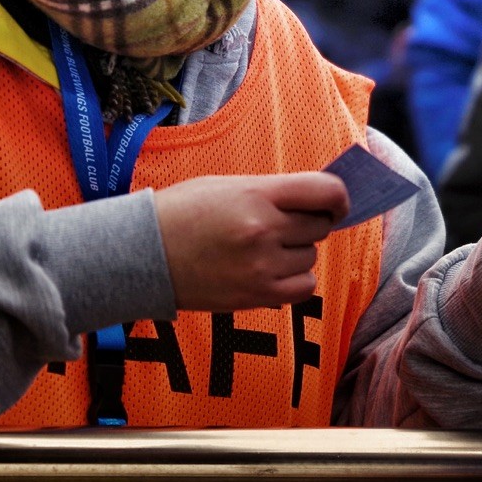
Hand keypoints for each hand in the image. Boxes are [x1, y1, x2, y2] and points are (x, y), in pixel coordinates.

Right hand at [155, 173, 346, 310]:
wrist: (142, 253)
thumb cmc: (182, 213)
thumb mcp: (227, 186)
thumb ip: (271, 192)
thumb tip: (317, 202)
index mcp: (256, 194)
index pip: (326, 190)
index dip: (339, 198)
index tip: (335, 204)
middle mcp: (263, 229)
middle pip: (320, 226)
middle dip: (307, 225)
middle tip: (280, 226)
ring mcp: (261, 265)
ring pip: (310, 257)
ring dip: (296, 254)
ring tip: (262, 250)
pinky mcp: (256, 295)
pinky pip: (304, 288)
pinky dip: (295, 281)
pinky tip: (271, 272)